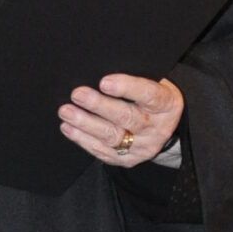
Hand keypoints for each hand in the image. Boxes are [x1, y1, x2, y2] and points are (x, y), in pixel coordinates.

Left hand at [60, 73, 184, 167]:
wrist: (166, 129)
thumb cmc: (152, 98)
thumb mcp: (155, 85)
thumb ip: (135, 79)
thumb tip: (98, 71)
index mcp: (166, 105)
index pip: (148, 95)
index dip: (126, 88)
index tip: (103, 82)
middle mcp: (157, 128)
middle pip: (126, 117)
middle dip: (99, 106)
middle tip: (77, 95)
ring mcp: (143, 147)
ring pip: (112, 136)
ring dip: (85, 124)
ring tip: (66, 112)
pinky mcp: (129, 160)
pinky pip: (104, 152)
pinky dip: (83, 140)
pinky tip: (68, 128)